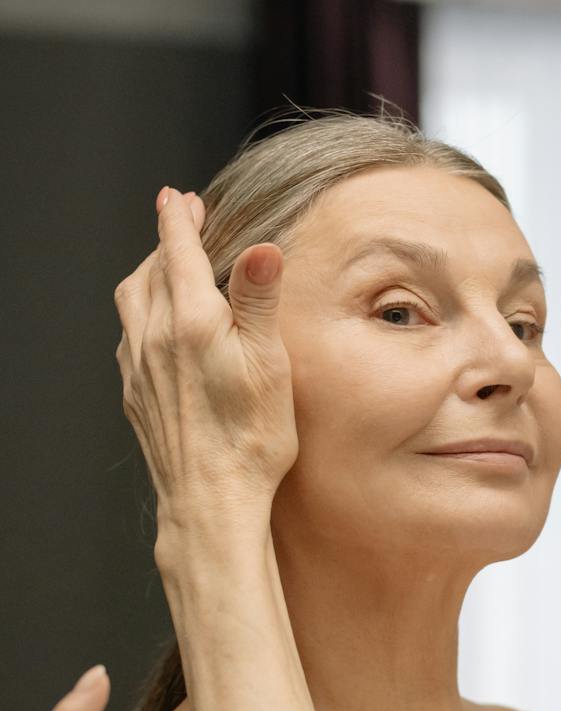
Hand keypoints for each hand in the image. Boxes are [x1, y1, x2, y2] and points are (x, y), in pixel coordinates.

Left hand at [115, 187, 294, 543]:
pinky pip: (129, 338)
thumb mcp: (269, 361)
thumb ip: (259, 300)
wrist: (210, 499)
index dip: (180, 220)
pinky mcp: (136, 395)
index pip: (178, 252)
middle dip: (166, 242)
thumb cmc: (250, 437)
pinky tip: (158, 328)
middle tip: (182, 222)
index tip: (180, 199)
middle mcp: (153, 337)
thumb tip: (263, 247)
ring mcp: (138, 367)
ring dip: (147, 275)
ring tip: (165, 267)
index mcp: (189, 321)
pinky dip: (142, 314)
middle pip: (149, 272)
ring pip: (131, 302)